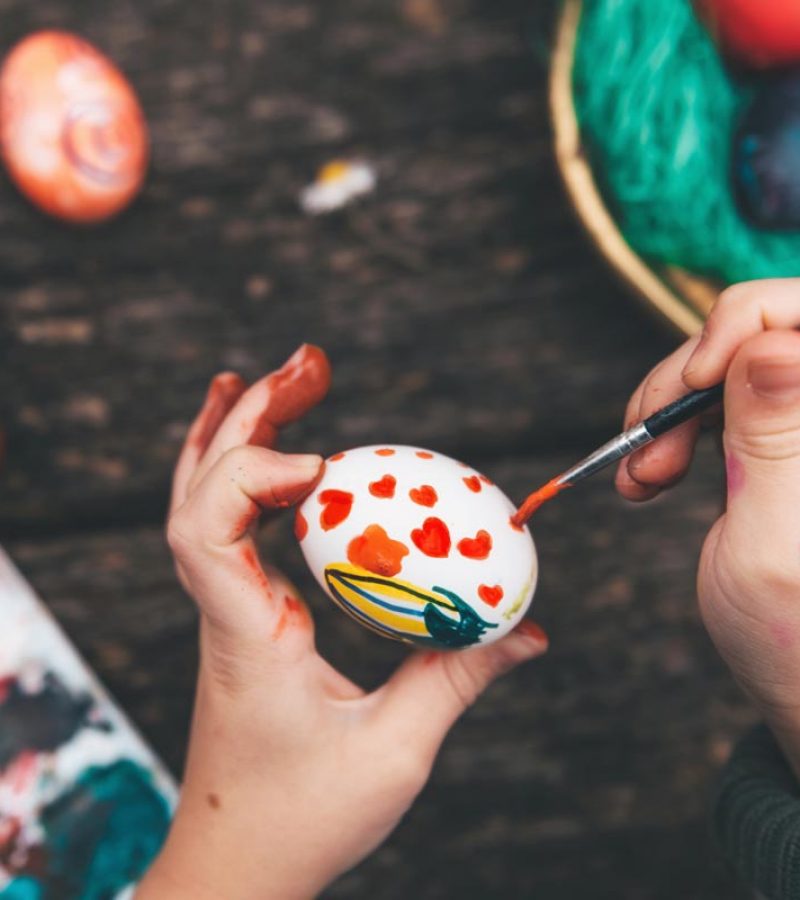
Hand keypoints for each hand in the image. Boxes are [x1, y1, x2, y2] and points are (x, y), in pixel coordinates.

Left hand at [137, 344, 547, 899]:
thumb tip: (527, 629)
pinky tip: (277, 454)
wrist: (235, 865)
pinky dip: (244, 477)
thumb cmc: (299, 819)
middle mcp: (221, 612)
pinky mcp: (240, 618)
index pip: (204, 531)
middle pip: (200, 490)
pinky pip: (227, 529)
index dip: (251, 474)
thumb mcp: (395, 752)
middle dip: (249, 417)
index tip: (324, 462)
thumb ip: (459, 678)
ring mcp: (224, 612)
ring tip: (276, 380)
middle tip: (305, 365)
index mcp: (244, 636)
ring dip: (235, 433)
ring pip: (202, 502)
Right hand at [615, 280, 799, 773]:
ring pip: (729, 363)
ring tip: (643, 476)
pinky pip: (718, 401)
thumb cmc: (797, 638)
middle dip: (686, 378)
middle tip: (648, 448)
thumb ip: (776, 437)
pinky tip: (652, 472)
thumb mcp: (776, 544)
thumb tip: (770, 342)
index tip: (694, 382)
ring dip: (669, 409)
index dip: (747, 320)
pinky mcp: (782, 441)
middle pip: (761, 331)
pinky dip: (672, 428)